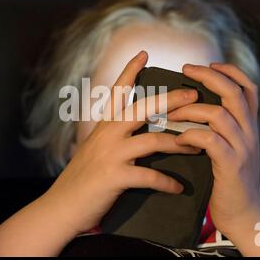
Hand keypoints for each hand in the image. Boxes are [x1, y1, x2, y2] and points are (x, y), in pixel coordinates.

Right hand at [44, 51, 199, 234]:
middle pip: (142, 108)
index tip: (144, 54)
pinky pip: (149, 176)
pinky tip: (178, 187)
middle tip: (192, 93)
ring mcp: (110, 153)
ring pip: (152, 140)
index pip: (118, 92)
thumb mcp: (96, 149)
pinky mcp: (114, 176)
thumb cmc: (83, 178)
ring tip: (197, 147)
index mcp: (104, 126)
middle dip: (170, 99)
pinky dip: (166, 182)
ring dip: (178, 144)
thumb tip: (141, 131)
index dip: (130, 71)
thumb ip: (114, 137)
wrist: (62, 206)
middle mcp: (107, 134)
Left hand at [169, 63, 259, 237]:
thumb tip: (188, 107)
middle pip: (233, 92)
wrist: (242, 213)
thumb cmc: (226, 177)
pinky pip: (209, 139)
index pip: (247, 87)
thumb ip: (218, 127)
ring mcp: (242, 147)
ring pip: (218, 114)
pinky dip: (190, 135)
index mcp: (247, 125)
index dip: (229, 71)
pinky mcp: (231, 164)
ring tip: (170, 115)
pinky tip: (177, 140)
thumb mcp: (229, 147)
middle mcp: (249, 131)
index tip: (207, 64)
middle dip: (208, 76)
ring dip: (189, 110)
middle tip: (185, 70)